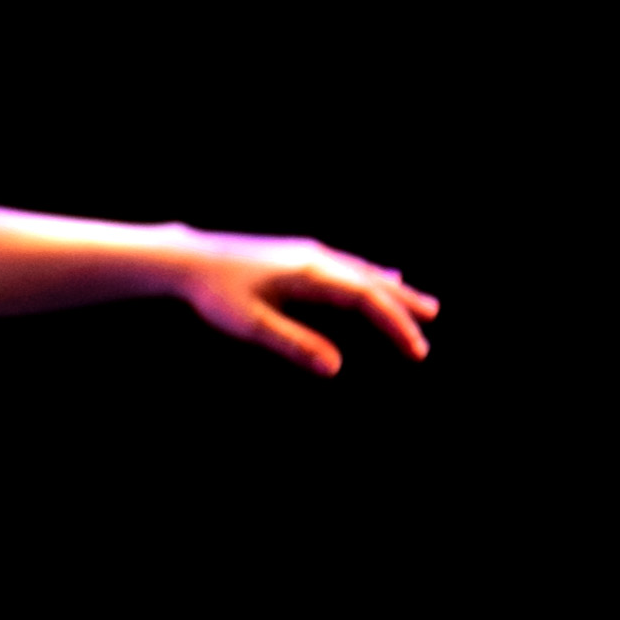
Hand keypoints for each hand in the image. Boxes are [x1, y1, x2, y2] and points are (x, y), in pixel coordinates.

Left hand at [172, 232, 438, 375]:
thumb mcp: (250, 324)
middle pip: (373, 282)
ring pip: (364, 271)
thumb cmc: (215, 293)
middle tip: (430, 332)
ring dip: (396, 291)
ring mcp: (309, 252)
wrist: (189, 258)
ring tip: (426, 306)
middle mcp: (316, 257)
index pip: (366, 298)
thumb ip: (294, 343)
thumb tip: (336, 367)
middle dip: (404, 308)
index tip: (416, 349)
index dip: (395, 324)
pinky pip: (349, 265)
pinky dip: (373, 277)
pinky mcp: (299, 254)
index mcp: (309, 272)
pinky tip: (385, 279)